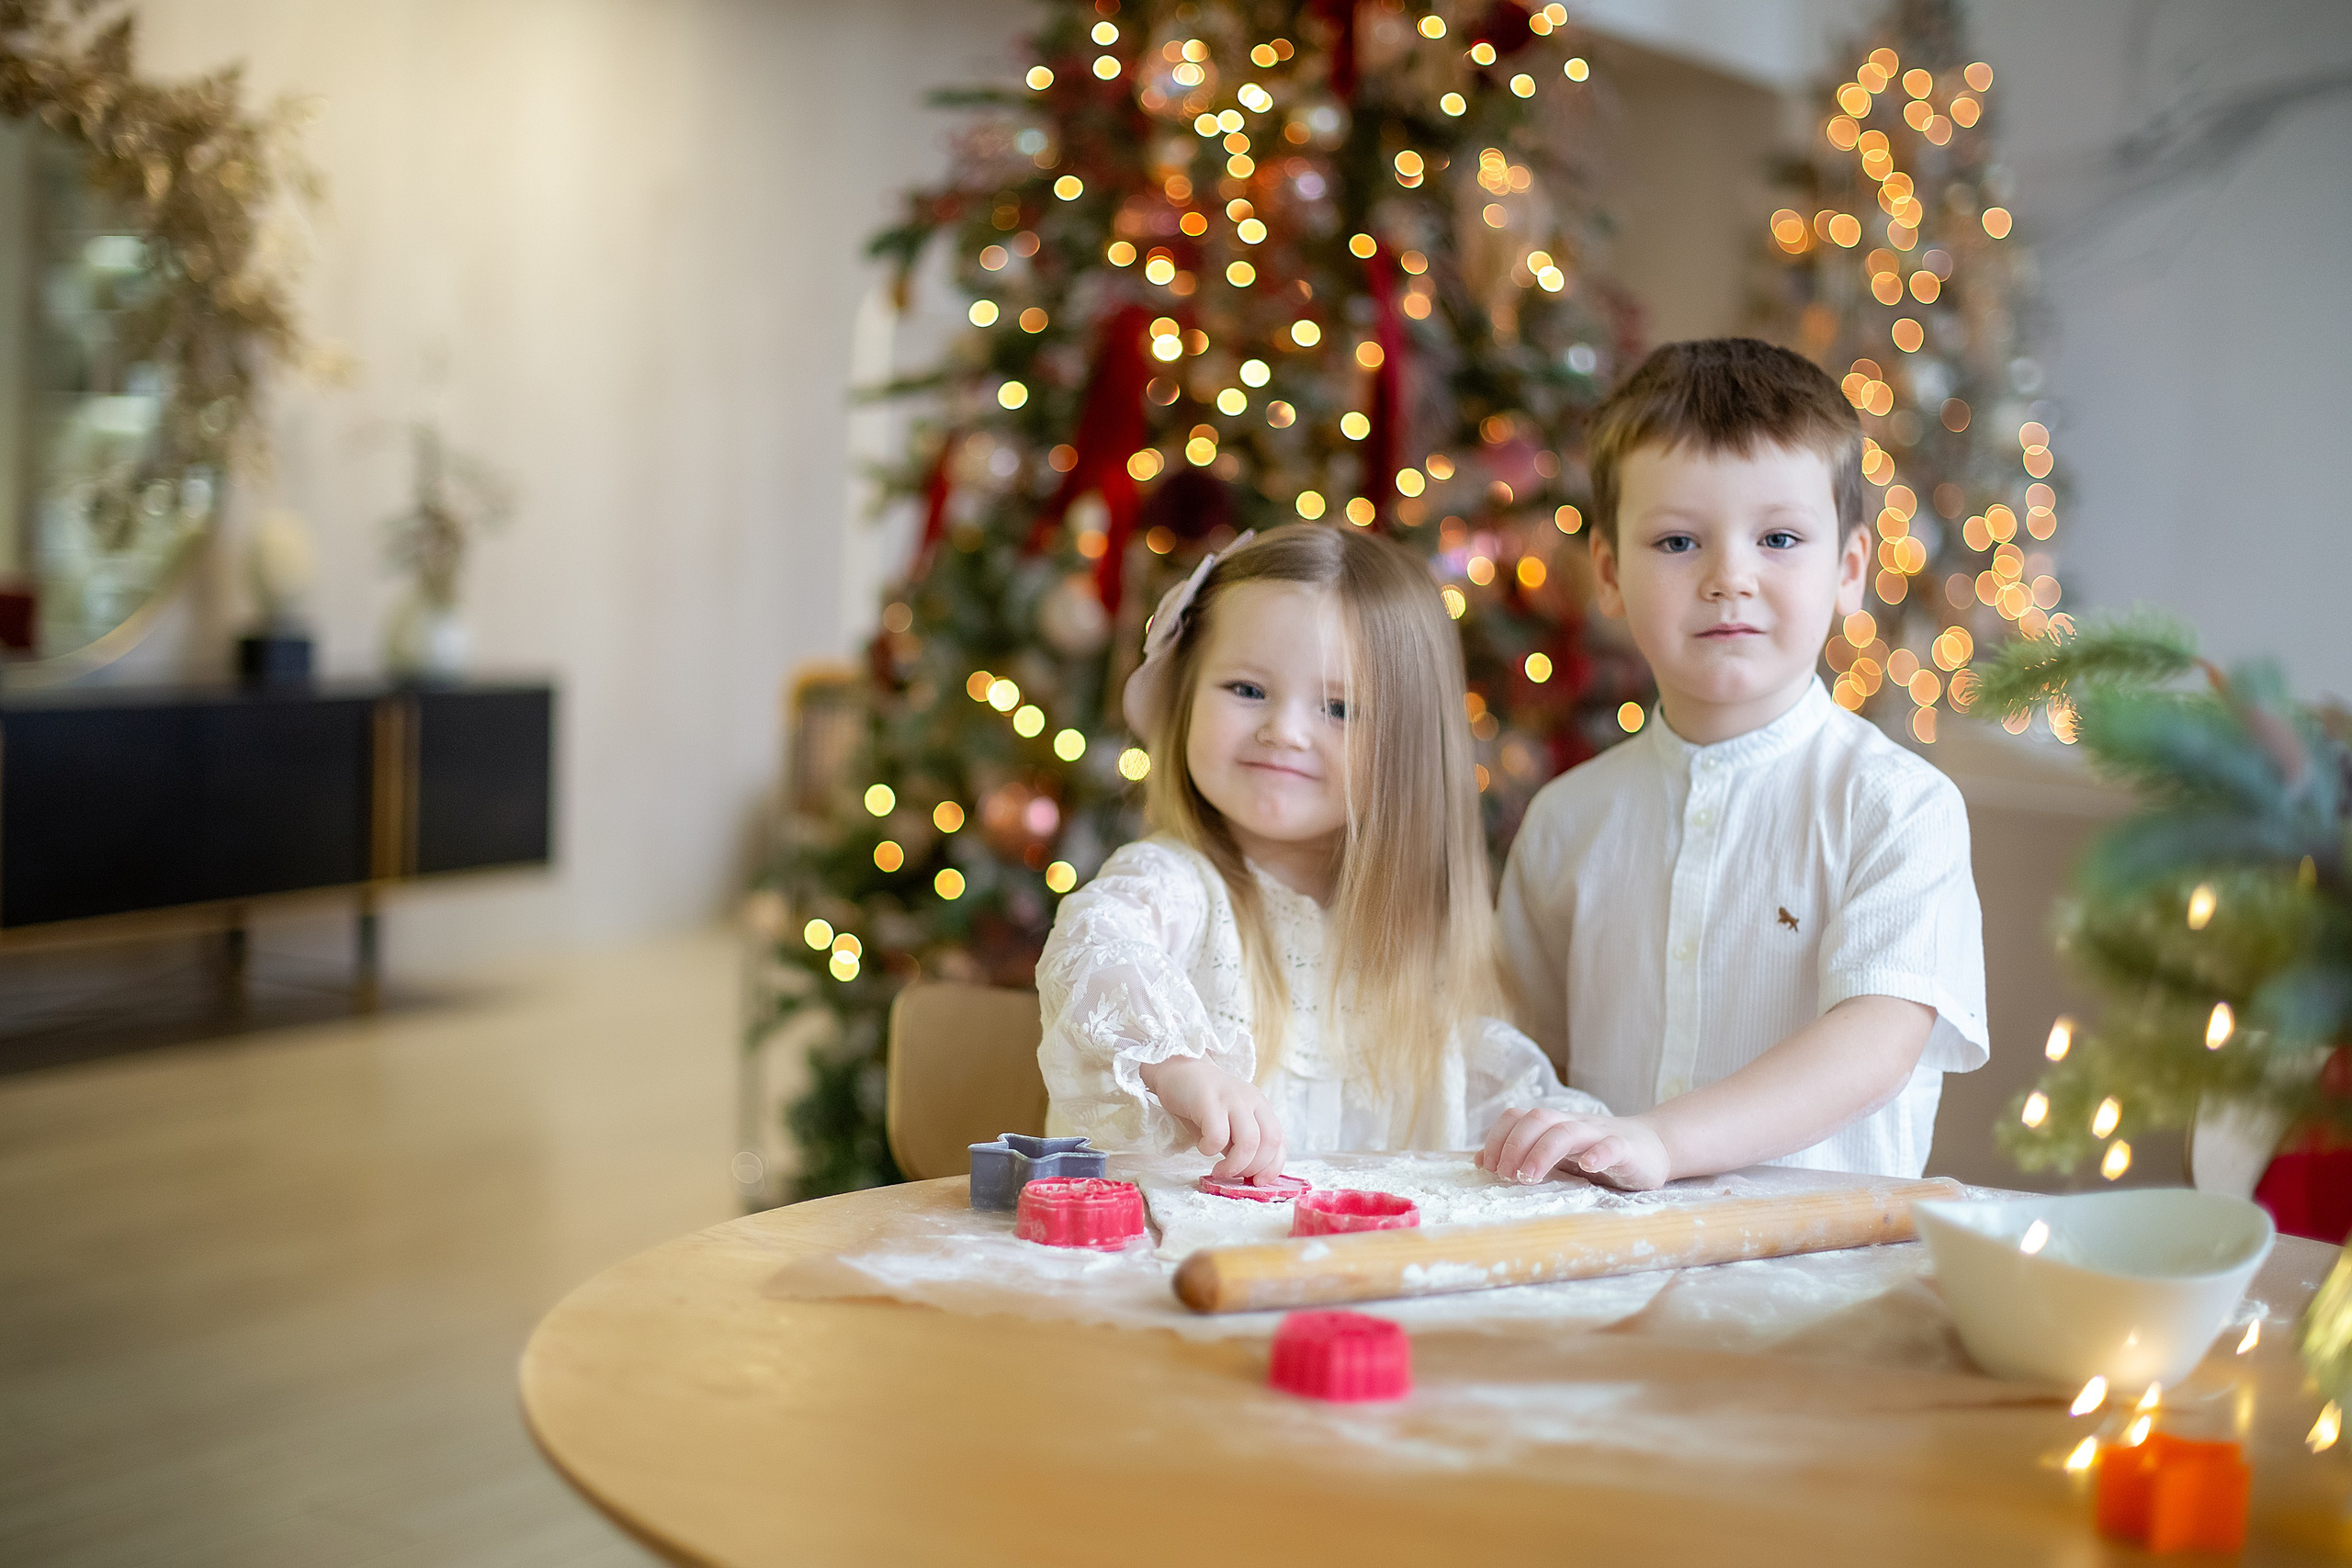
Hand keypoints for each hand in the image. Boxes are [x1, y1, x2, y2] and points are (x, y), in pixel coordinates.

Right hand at [1139, 1055, 1287, 1180]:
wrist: (1177, 1068)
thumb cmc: (1204, 1103)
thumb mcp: (1231, 1122)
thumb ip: (1242, 1143)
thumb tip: (1250, 1175)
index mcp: (1261, 1107)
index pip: (1280, 1141)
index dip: (1273, 1167)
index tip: (1257, 1182)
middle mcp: (1251, 1100)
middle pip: (1269, 1142)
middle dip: (1253, 1168)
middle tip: (1233, 1176)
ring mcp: (1231, 1098)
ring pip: (1249, 1141)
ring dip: (1235, 1165)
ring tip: (1218, 1169)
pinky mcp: (1208, 1100)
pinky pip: (1218, 1135)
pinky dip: (1210, 1149)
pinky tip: (1202, 1146)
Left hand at [1477, 1107, 1670, 1191]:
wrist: (1654, 1147)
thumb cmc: (1599, 1155)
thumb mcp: (1559, 1156)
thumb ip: (1523, 1155)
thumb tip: (1479, 1161)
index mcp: (1554, 1125)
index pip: (1517, 1117)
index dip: (1497, 1138)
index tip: (1487, 1167)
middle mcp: (1573, 1124)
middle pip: (1538, 1119)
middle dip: (1515, 1145)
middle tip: (1506, 1175)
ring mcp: (1599, 1134)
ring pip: (1568, 1131)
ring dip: (1543, 1152)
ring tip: (1529, 1176)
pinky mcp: (1627, 1149)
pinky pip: (1611, 1146)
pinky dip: (1598, 1153)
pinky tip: (1588, 1166)